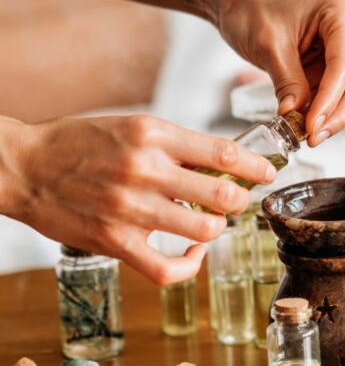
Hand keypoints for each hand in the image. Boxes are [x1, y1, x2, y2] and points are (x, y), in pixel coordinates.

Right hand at [0, 115, 274, 283]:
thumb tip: (225, 163)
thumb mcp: (135, 126)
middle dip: (241, 200)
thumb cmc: (82, 143)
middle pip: (223, 195)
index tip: (269, 172)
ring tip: (211, 221)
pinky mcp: (116, 242)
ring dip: (217, 228)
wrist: (25, 167)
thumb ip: (178, 145)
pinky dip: (191, 265)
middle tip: (238, 199)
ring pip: (204, 231)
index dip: (256, 167)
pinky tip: (192, 253)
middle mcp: (145, 170)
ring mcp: (131, 209)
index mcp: (154, 135)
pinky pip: (168, 269)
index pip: (224, 152)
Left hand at [215, 0, 344, 145]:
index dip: (331, 99)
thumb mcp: (268, 46)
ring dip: (335, 116)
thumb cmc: (252, 8)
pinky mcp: (333, 63)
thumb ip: (287, 81)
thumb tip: (295, 116)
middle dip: (340, 112)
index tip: (312, 125)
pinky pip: (338, 92)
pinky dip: (325, 110)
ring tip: (308, 135)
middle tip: (313, 137)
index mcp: (340, 14)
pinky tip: (306, 125)